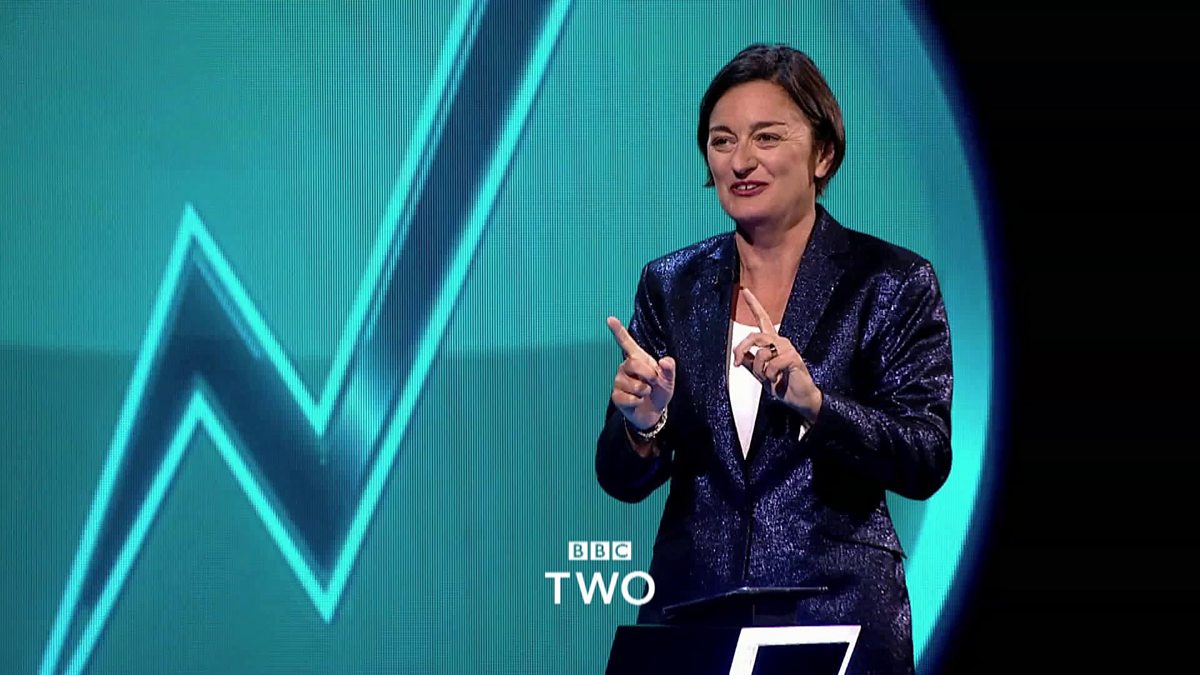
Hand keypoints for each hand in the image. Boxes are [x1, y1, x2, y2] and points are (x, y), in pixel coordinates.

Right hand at [606, 316, 675, 432]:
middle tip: (653, 383)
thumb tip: (665, 360)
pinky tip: (637, 402)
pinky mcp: (616, 396)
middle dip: (649, 375)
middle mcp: (625, 367)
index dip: (618, 331)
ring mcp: (619, 381)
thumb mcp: (669, 381)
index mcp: (638, 359)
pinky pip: (629, 398)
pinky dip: (638, 402)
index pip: (626, 343)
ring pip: (633, 384)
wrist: (653, 412)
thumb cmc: (659, 392)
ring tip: (645, 393)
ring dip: (645, 391)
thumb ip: (670, 369)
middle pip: (632, 364)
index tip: (610, 319)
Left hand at [730, 288, 821, 421]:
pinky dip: (770, 375)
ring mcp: (787, 348)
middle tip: (737, 363)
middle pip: (754, 336)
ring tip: (769, 378)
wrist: (799, 399)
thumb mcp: (760, 374)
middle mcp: (780, 341)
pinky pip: (771, 364)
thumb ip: (750, 363)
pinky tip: (778, 379)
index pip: (762, 319)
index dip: (753, 304)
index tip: (745, 290)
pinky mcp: (793, 357)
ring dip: (759, 370)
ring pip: (760, 353)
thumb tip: (739, 355)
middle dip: (741, 350)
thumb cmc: (783, 386)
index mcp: (772, 342)